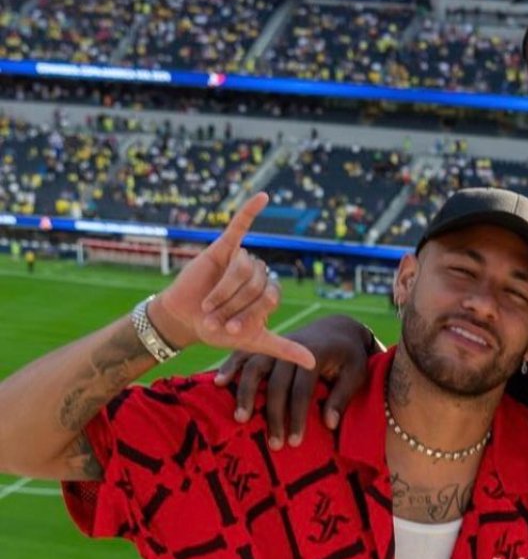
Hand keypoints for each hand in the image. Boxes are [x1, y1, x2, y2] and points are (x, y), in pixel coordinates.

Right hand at [151, 192, 315, 368]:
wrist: (184, 321)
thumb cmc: (218, 330)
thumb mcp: (253, 342)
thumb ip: (283, 348)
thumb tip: (313, 362)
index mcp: (269, 292)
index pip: (270, 298)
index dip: (250, 314)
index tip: (233, 330)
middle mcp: (259, 274)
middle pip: (256, 284)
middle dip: (233, 306)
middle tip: (215, 318)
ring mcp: (242, 260)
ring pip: (242, 270)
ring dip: (223, 292)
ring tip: (208, 305)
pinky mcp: (223, 248)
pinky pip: (240, 226)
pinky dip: (250, 210)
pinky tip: (264, 196)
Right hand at [214, 315, 375, 448]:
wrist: (338, 328)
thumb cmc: (349, 356)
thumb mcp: (356, 373)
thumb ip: (342, 397)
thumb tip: (329, 424)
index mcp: (315, 355)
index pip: (302, 389)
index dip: (297, 416)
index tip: (294, 442)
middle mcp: (292, 348)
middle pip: (277, 383)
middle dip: (274, 415)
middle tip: (274, 444)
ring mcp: (276, 344)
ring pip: (255, 367)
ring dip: (246, 393)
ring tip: (240, 418)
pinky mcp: (265, 344)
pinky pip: (244, 353)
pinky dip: (230, 365)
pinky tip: (218, 383)